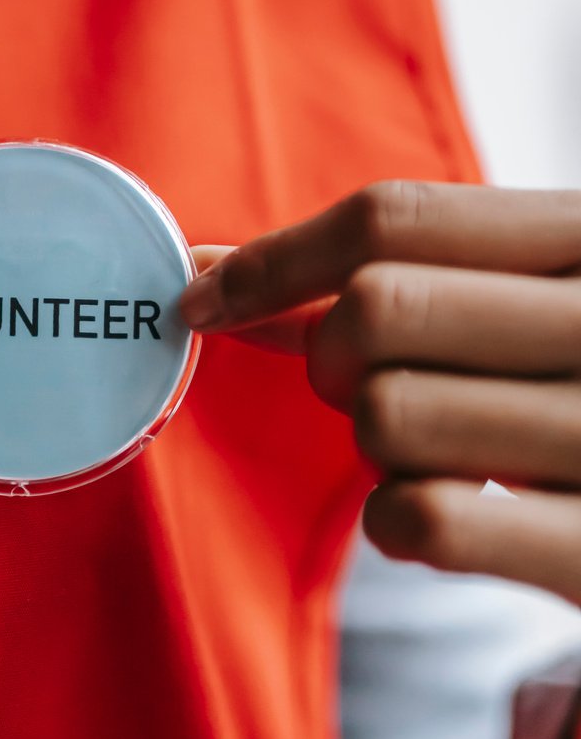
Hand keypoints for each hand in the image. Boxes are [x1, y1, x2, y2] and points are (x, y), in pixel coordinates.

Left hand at [179, 182, 580, 603]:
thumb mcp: (535, 300)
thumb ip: (407, 274)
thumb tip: (213, 276)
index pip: (396, 216)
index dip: (275, 257)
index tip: (203, 294)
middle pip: (375, 312)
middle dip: (328, 356)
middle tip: (360, 385)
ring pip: (387, 416)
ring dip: (372, 446)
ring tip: (433, 452)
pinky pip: (422, 519)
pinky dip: (395, 522)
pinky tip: (435, 516)